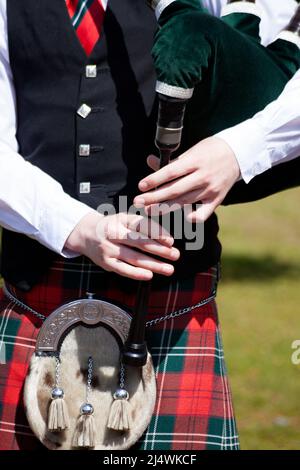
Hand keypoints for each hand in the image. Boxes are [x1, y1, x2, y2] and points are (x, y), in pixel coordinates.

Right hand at [64, 211, 179, 280]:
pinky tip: (149, 275)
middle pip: (140, 242)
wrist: (85, 233)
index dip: (157, 233)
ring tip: (169, 269)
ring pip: (134, 258)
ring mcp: (109, 248)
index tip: (170, 241)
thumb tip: (167, 239)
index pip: (142, 226)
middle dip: (160, 250)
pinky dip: (136, 273)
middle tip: (175, 255)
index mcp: (122, 219)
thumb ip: (143, 226)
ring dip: (153, 264)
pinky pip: (123, 269)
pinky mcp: (106, 262)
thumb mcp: (125, 219)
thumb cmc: (112, 226)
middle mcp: (114, 233)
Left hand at [134, 137, 240, 221]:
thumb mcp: (192, 150)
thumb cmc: (210, 150)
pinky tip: (182, 219)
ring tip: (149, 211)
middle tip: (138, 202)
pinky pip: (204, 213)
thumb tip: (149, 161)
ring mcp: (210, 189)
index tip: (140, 186)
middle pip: (174, 190)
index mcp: (195, 161)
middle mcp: (203, 176)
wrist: (238, 154)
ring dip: (165, 208)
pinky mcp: (217, 199)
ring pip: (185, 202)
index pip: (171, 172)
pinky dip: (193, 218)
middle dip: (154, 197)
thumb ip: (172, 161)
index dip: (155, 179)